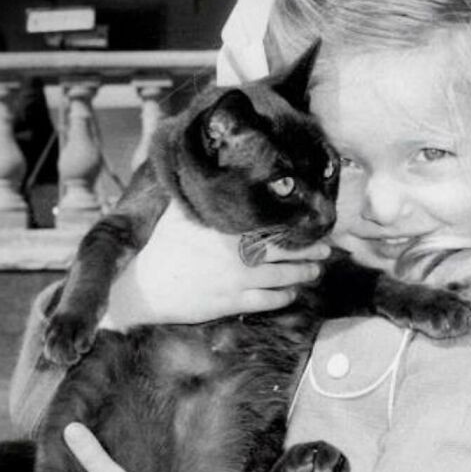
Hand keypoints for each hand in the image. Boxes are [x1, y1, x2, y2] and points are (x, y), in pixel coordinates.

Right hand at [101, 201, 330, 329]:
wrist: (144, 287)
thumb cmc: (162, 248)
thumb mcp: (179, 214)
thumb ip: (201, 197)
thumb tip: (209, 168)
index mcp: (229, 230)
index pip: (273, 225)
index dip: (297, 227)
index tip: (312, 224)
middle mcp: (237, 254)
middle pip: (285, 251)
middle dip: (310, 251)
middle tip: (326, 249)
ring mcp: (236, 280)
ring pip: (282, 277)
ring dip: (303, 274)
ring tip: (316, 271)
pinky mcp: (231, 303)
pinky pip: (268, 301)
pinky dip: (284, 297)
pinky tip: (292, 293)